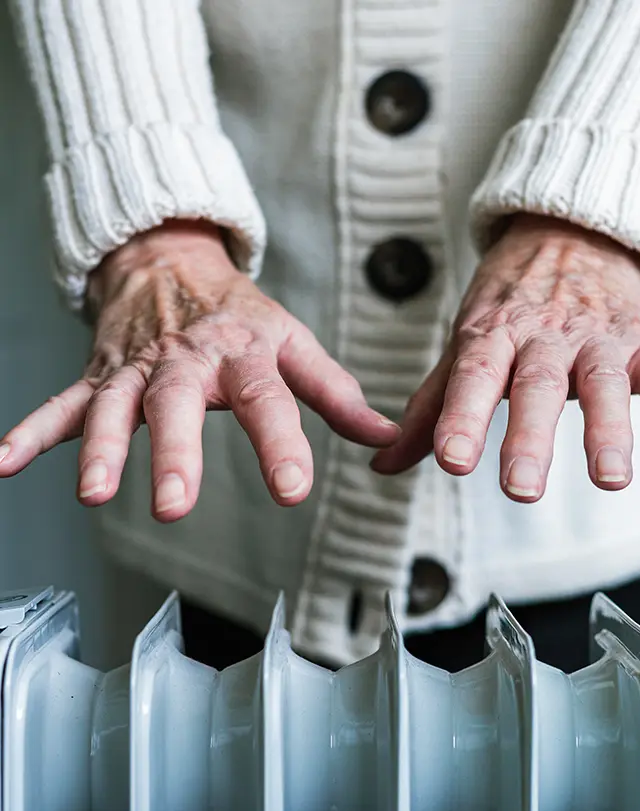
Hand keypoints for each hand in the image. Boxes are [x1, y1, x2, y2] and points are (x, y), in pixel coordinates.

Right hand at [0, 220, 398, 519]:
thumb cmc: (240, 314)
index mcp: (242, 353)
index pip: (267, 400)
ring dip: (101, 451)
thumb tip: (387, 437)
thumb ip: (336, 393)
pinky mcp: (99, 376)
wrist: (171, 261)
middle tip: (174, 505)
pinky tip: (1, 463)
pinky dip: (31, 432)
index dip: (280, 445)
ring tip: (93, 493)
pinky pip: (61, 406)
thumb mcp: (294, 343)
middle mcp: (185, 361)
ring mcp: (136, 369)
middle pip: (178, 405)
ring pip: (114, 409)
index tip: (293, 490)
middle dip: (174, 454)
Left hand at [372, 214, 639, 500]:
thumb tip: (382, 464)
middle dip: (529, 437)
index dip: (460, 418)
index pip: (472, 377)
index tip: (452, 461)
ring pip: (602, 383)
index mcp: (491, 337)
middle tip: (520, 489)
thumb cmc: (508, 301)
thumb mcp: (465, 343)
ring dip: (608, 430)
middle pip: (535, 386)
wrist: (570, 230)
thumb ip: (430, 407)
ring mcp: (593, 338)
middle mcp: (541, 337)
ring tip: (610, 479)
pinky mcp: (638, 338)